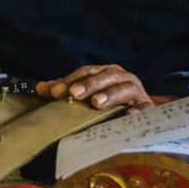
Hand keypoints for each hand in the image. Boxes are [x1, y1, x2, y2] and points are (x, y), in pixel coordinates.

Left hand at [38, 65, 154, 111]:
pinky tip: (129, 115)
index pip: (86, 72)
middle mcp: (122, 77)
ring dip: (110, 95)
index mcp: (106, 71)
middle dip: (88, 85)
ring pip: (124, 88)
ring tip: (97, 103)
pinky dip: (137, 111)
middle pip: (105, 77)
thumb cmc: (110, 100)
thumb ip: (66, 89)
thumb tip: (40, 88)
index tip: (55, 92)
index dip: (70, 80)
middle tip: (73, 94)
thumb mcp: (88, 93)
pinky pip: (145, 108)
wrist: (141, 109)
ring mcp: (137, 91)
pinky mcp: (148, 107)